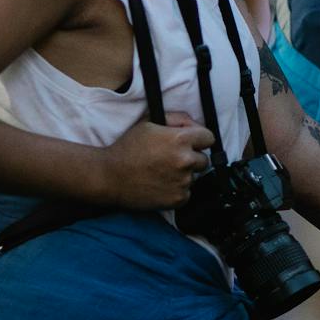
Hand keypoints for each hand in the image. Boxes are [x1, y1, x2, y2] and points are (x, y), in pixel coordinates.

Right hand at [94, 111, 215, 209]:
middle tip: (172, 159)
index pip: (209, 138)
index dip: (199, 139)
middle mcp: (185, 161)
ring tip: (162, 173)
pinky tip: (161, 185)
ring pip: (194, 177)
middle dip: (192, 158)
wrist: (110, 177)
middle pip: (204, 160)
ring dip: (183, 175)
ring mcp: (182, 182)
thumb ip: (176, 119)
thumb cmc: (127, 148)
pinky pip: (187, 193)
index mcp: (180, 140)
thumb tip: (193, 124)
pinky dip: (177, 190)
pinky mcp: (177, 199)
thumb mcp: (149, 122)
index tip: (191, 143)